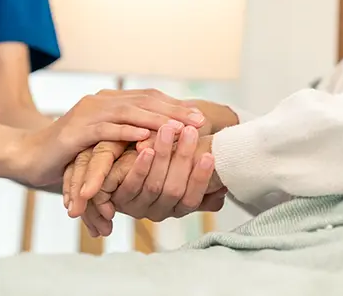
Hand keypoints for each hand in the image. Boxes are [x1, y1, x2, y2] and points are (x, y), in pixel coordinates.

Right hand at [19, 89, 203, 187]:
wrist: (30, 157)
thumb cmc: (71, 155)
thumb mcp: (106, 144)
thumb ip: (129, 137)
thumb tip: (164, 145)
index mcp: (110, 101)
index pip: (150, 99)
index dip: (176, 106)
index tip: (201, 117)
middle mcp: (100, 101)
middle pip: (144, 101)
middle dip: (174, 110)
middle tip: (199, 120)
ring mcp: (87, 114)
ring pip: (128, 112)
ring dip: (157, 120)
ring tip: (180, 128)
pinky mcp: (75, 131)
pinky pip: (104, 130)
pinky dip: (126, 132)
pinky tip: (145, 138)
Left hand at [94, 129, 224, 224]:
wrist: (122, 162)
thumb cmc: (166, 159)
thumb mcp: (184, 166)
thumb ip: (200, 174)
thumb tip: (224, 185)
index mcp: (179, 207)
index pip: (194, 196)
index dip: (202, 178)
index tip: (209, 155)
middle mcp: (161, 211)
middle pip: (175, 190)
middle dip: (183, 158)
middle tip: (190, 131)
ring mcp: (139, 208)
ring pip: (154, 186)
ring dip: (163, 156)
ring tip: (168, 131)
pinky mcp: (118, 200)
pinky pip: (131, 186)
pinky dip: (140, 167)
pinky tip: (146, 148)